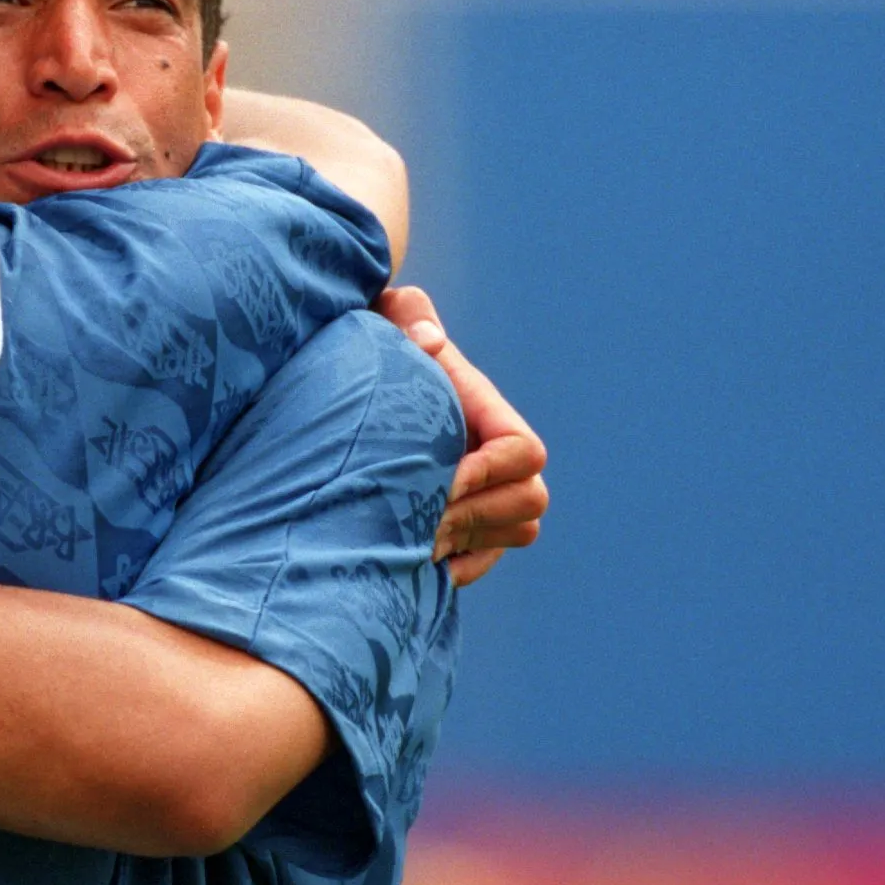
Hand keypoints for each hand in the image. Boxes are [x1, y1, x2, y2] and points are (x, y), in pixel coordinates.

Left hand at [376, 286, 550, 584]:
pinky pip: (488, 558)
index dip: (489, 470)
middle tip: (418, 523)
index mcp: (486, 411)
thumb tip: (428, 342)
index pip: (523, 450)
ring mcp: (489, 493)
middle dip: (475, 515)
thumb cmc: (371, 347)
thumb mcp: (385, 323)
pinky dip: (461, 566)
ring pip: (519, 531)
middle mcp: (498, 456)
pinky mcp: (470, 527)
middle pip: (531, 500)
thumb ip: (406, 319)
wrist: (353, 388)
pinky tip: (413, 564)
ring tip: (412, 543)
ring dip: (469, 542)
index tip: (441, 479)